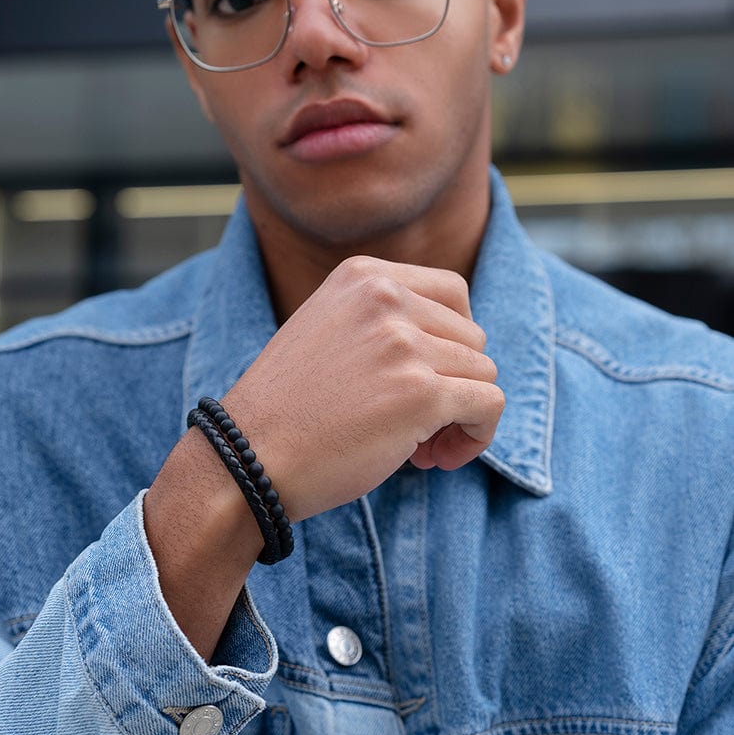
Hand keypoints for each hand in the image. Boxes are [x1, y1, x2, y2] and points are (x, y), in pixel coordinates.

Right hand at [223, 255, 503, 520]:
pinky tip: (437, 458)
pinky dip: (476, 436)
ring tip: (419, 447)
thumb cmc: (286, 409)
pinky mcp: (421, 393)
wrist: (246, 458)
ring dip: (461, 415)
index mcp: (363, 276)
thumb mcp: (329, 330)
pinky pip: (488, 406)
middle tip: (416, 425)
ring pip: (484, 373)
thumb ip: (383, 321)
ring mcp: (405, 343)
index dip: (451, 342)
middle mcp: (386, 298)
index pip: (453, 293)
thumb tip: (461, 347)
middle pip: (472, 337)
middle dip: (454, 383)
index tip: (425, 378)